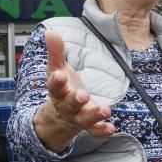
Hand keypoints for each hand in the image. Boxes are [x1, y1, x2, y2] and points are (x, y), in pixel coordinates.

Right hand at [34, 30, 114, 151]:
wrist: (60, 115)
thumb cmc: (62, 87)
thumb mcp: (57, 69)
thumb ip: (55, 52)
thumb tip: (49, 32)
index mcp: (58, 91)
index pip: (54, 86)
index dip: (56, 81)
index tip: (59, 75)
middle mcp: (67, 105)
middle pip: (69, 104)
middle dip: (75, 100)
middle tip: (82, 95)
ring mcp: (78, 116)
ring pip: (85, 118)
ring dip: (94, 115)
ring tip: (105, 110)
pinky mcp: (89, 124)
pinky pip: (94, 130)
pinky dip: (102, 130)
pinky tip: (111, 127)